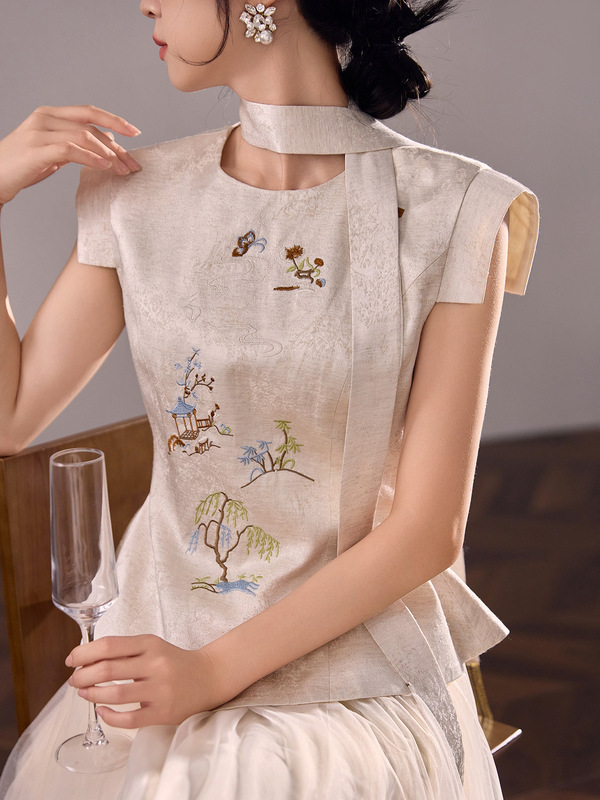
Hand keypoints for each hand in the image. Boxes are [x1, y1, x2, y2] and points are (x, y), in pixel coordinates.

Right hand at [0, 104, 141, 204]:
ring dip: (107, 154)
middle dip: (116, 146)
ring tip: (121, 169)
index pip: (89, 112)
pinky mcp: (37, 150)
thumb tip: (105, 147)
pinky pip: (71, 150)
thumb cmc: (23, 166)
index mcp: (50, 114)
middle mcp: (45, 118)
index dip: (114, 120)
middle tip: (132, 165)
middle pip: (91, 126)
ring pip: (84, 136)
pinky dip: (91, 158)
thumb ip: (74, 144)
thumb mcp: (52, 152)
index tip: (135, 132)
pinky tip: (104, 167)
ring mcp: (39, 132)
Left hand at [66, 634, 231, 728]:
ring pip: (115, 694)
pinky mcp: (163, 713)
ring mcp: (160, 690)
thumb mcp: (152, 646)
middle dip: (83, 676)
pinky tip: (102, 711)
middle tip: (74, 680)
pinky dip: (110, 716)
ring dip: (92, 694)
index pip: (109, 646)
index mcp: (150, 644)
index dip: (84, 653)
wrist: (208, 677)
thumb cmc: (174, 661)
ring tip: (84, 694)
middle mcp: (155, 665)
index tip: (71, 660)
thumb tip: (86, 659)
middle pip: (108, 669)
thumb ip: (125, 650)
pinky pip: (129, 719)